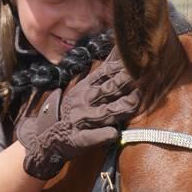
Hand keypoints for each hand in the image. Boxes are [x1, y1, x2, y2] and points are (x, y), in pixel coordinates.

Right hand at [15, 47, 139, 179]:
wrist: (49, 137)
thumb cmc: (73, 112)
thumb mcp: (82, 90)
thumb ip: (100, 75)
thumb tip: (117, 53)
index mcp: (86, 88)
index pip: (106, 73)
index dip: (122, 66)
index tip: (138, 57)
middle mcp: (85, 102)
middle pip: (108, 90)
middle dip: (125, 82)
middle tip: (143, 75)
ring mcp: (83, 120)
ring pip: (105, 113)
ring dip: (120, 107)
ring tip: (135, 102)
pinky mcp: (80, 139)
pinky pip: (92, 137)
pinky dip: (103, 135)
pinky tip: (113, 133)